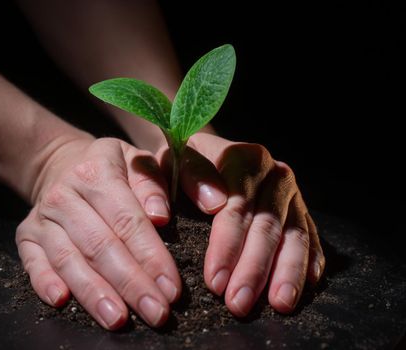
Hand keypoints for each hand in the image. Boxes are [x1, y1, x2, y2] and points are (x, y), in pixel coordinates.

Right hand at [16, 137, 180, 329]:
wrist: (62, 163)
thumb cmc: (111, 169)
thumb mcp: (137, 162)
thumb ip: (153, 186)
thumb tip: (160, 217)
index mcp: (97, 172)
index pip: (127, 220)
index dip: (151, 256)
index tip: (171, 288)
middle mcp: (64, 194)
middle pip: (99, 245)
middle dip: (130, 283)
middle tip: (155, 313)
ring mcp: (42, 216)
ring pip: (69, 259)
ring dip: (94, 293)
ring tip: (117, 319)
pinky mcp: (27, 235)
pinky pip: (33, 263)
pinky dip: (45, 283)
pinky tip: (61, 302)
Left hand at [157, 132, 324, 315]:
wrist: (208, 155)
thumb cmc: (185, 165)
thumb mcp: (176, 160)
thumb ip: (191, 175)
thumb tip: (213, 205)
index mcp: (245, 159)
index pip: (237, 208)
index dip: (226, 247)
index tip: (214, 282)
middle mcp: (274, 175)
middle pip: (267, 227)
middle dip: (254, 270)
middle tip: (239, 304)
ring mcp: (292, 195)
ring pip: (295, 236)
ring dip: (287, 273)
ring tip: (279, 305)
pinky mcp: (302, 211)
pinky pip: (312, 238)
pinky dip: (311, 262)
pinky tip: (308, 286)